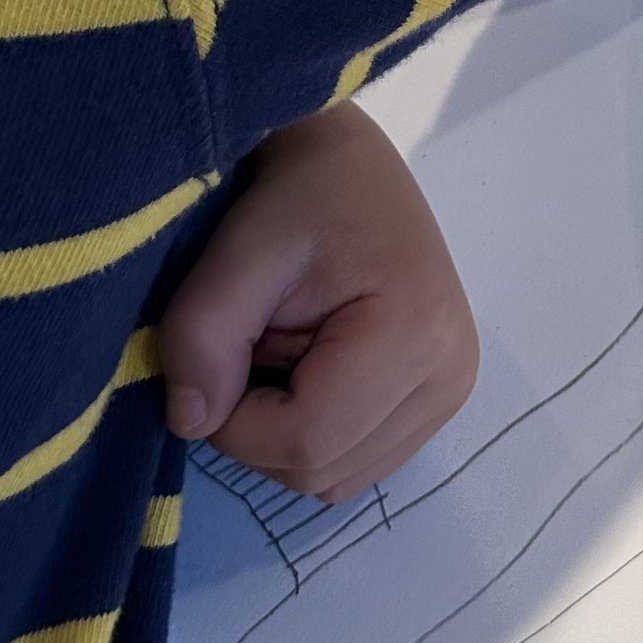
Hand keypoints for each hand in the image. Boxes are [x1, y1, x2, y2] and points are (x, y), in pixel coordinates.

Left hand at [157, 106, 477, 503]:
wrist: (345, 162)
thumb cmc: (296, 194)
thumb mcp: (238, 251)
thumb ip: (202, 337)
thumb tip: (190, 426)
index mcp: (416, 335)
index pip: (307, 442)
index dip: (236, 423)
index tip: (220, 355)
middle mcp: (451, 376)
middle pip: (322, 472)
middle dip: (260, 427)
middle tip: (255, 343)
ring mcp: (452, 392)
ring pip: (337, 480)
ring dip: (286, 433)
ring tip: (286, 349)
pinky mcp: (440, 398)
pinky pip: (357, 462)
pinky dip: (316, 432)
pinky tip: (312, 369)